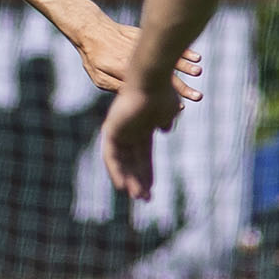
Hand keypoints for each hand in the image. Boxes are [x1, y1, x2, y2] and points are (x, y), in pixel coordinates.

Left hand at [76, 18, 204, 101]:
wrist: (93, 30)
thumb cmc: (94, 57)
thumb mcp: (99, 76)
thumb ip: (116, 86)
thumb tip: (132, 100)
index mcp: (125, 71)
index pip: (150, 88)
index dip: (166, 98)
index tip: (180, 107)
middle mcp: (136, 59)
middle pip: (163, 75)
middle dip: (182, 87)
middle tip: (197, 97)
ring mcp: (143, 47)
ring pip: (167, 57)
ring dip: (185, 66)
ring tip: (198, 72)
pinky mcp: (146, 39)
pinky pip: (168, 46)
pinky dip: (180, 50)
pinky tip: (196, 57)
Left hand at [99, 78, 178, 201]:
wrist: (152, 80)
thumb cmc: (163, 92)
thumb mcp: (168, 109)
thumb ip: (165, 120)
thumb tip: (165, 130)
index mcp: (142, 128)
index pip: (143, 156)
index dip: (148, 172)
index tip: (152, 188)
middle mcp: (128, 131)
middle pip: (132, 162)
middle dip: (139, 180)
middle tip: (145, 198)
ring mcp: (119, 131)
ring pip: (122, 162)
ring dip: (129, 180)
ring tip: (137, 197)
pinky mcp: (111, 130)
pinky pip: (111, 156)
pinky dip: (116, 171)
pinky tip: (122, 186)